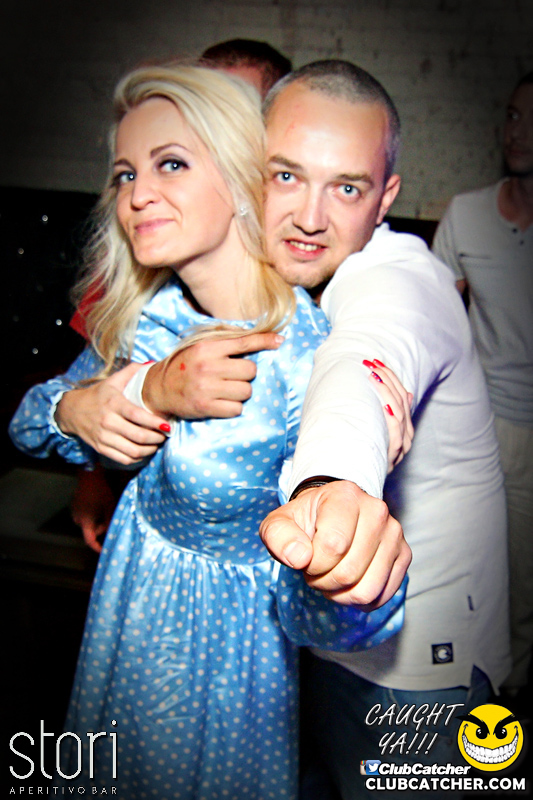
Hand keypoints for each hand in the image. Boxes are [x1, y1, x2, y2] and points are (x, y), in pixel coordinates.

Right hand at [56, 362, 168, 464]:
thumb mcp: (112, 381)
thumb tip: (152, 363)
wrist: (71, 411)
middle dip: (157, 438)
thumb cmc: (97, 395)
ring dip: (150, 449)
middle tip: (165, 435)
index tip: (167, 426)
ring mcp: (104, 437)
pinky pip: (123, 459)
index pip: (137, 416)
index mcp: (114, 404)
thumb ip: (131, 372)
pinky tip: (144, 451)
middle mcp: (108, 422)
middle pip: (138, 436)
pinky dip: (137, 458)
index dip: (154, 423)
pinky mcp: (101, 448)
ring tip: (157, 443)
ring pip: (133, 450)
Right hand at [71, 466, 116, 552]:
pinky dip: (91, 514)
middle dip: (100, 527)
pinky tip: (97, 503)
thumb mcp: (110, 508)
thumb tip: (111, 532)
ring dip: (96, 520)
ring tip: (105, 508)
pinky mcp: (75, 505)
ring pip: (88, 523)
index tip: (103, 551)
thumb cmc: (101, 492)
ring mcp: (74, 512)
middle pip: (90, 531)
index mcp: (85, 522)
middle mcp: (77, 519)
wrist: (89, 476)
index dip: (97, 547)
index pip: (89, 541)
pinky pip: (84, 515)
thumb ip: (110, 522)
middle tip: (109, 517)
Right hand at [142, 332, 283, 418]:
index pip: (243, 342)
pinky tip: (221, 402)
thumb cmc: (185, 366)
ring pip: (246, 391)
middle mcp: (207, 366)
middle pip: (250, 370)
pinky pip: (236, 408)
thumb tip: (263, 339)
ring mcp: (206, 388)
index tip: (280, 341)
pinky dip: (233, 407)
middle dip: (245, 375)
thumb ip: (226, 343)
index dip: (264, 341)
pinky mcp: (205, 407)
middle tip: (232, 376)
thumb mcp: (201, 347)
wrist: (159, 389)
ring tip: (225, 390)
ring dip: (240, 392)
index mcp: (207, 347)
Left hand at [259, 480, 410, 607]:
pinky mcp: (404, 554)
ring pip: (368, 590)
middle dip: (323, 581)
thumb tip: (299, 558)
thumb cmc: (305, 521)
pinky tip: (349, 583)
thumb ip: (278, 536)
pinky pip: (383, 595)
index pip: (333, 546)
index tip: (305, 556)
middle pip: (349, 572)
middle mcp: (377, 511)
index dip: (312, 563)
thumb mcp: (279, 523)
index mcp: (346, 496)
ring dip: (341, 594)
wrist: (330, 514)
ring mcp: (394, 533)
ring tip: (331, 575)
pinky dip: (360, 600)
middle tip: (316, 569)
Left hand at [363, 358, 413, 471]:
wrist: (356, 480)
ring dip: (386, 391)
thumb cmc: (362, 452)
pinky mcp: (394, 453)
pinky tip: (384, 402)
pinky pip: (395, 431)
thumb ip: (392, 413)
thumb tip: (407, 393)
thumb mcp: (377, 431)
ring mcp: (401, 444)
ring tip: (374, 375)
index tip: (377, 363)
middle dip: (387, 379)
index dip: (391, 378)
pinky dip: (391, 415)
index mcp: (404, 427)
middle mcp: (406, 435)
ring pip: (399, 412)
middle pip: (401, 401)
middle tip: (371, 364)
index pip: (402, 396)